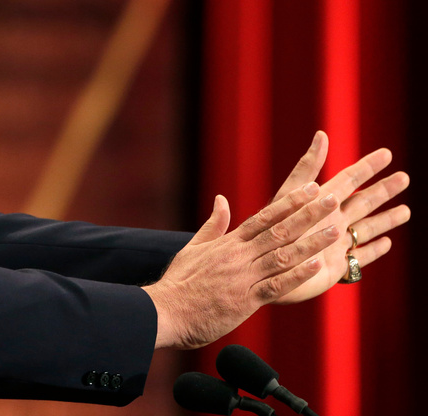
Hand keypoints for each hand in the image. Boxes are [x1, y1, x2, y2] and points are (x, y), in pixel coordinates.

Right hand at [143, 183, 338, 349]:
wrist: (165, 311)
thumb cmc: (178, 283)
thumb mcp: (193, 247)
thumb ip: (213, 225)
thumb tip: (221, 199)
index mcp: (228, 243)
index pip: (264, 217)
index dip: (289, 202)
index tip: (310, 188)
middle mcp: (239, 256)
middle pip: (279, 230)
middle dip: (308, 215)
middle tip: (332, 200)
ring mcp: (243, 277)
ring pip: (283, 255)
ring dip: (311, 243)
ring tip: (335, 231)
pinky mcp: (245, 300)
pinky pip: (276, 286)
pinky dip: (297, 276)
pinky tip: (316, 267)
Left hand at [271, 132, 409, 303]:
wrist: (260, 268)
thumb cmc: (272, 228)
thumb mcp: (290, 194)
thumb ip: (308, 168)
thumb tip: (322, 134)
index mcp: (320, 202)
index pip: (350, 179)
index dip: (368, 166)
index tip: (387, 153)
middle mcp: (331, 221)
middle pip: (364, 201)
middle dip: (384, 190)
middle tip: (405, 177)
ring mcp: (335, 244)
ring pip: (368, 228)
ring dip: (387, 219)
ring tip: (406, 211)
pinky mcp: (336, 268)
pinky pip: (360, 258)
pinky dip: (374, 250)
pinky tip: (387, 243)